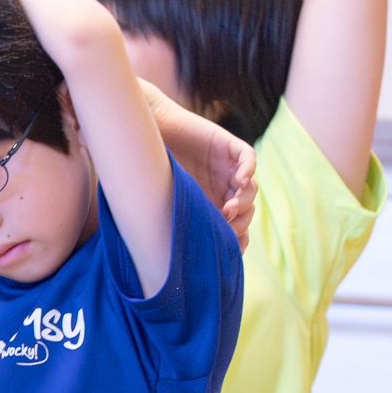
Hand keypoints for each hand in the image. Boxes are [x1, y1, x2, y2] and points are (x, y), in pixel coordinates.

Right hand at [141, 80, 255, 250]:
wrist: (142, 132)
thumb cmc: (144, 170)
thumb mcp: (160, 203)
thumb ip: (173, 224)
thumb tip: (171, 260)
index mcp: (208, 203)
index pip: (234, 225)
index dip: (238, 238)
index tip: (230, 248)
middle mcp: (220, 186)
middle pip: (246, 209)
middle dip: (241, 222)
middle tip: (227, 227)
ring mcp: (225, 166)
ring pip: (249, 188)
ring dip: (244, 201)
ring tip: (229, 209)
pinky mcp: (226, 145)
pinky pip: (248, 157)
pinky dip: (248, 170)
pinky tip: (238, 181)